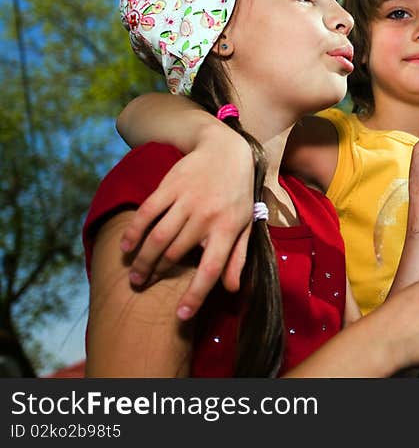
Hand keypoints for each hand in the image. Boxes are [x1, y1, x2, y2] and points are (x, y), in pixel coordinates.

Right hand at [120, 129, 254, 319]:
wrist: (226, 150)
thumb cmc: (237, 194)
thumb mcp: (244, 225)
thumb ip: (237, 257)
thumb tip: (231, 289)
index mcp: (227, 229)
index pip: (211, 269)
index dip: (196, 295)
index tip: (182, 315)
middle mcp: (207, 216)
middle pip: (176, 255)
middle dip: (157, 275)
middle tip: (144, 286)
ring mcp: (187, 200)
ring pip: (158, 238)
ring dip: (142, 260)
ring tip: (134, 275)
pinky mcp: (170, 186)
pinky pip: (147, 213)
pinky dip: (134, 232)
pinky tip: (126, 247)